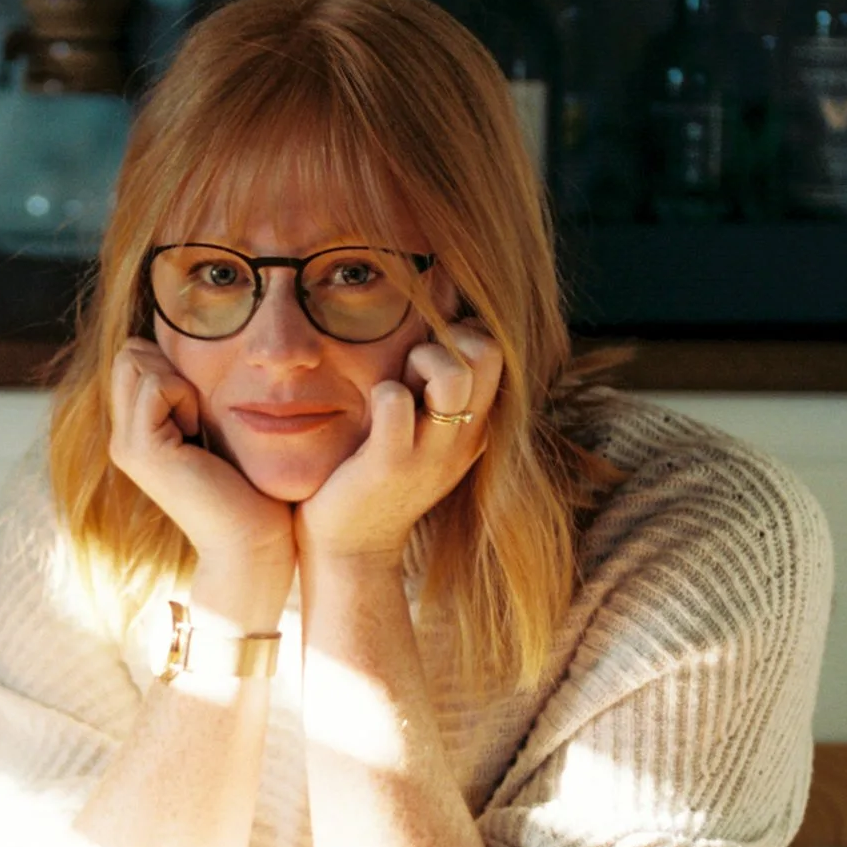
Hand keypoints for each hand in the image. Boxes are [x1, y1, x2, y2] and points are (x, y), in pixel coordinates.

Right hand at [108, 339, 294, 616]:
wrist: (252, 541)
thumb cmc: (249, 486)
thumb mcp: (215, 426)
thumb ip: (193, 394)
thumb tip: (196, 345)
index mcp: (137, 430)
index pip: (135, 355)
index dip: (172, 362)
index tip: (201, 406)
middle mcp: (122, 436)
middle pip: (130, 352)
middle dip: (172, 364)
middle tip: (200, 413)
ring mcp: (126, 444)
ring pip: (137, 361)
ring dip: (181, 381)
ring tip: (200, 426)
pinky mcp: (142, 449)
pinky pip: (156, 385)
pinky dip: (185, 397)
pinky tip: (199, 435)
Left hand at [296, 322, 503, 571]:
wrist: (351, 547)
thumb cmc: (376, 470)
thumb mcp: (419, 422)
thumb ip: (433, 373)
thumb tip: (442, 299)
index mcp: (475, 424)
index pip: (496, 349)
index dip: (461, 335)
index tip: (426, 358)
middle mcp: (465, 437)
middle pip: (489, 351)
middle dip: (446, 341)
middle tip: (411, 370)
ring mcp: (432, 453)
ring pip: (455, 373)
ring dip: (420, 361)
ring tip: (396, 388)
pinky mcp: (392, 464)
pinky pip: (396, 401)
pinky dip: (382, 393)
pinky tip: (371, 410)